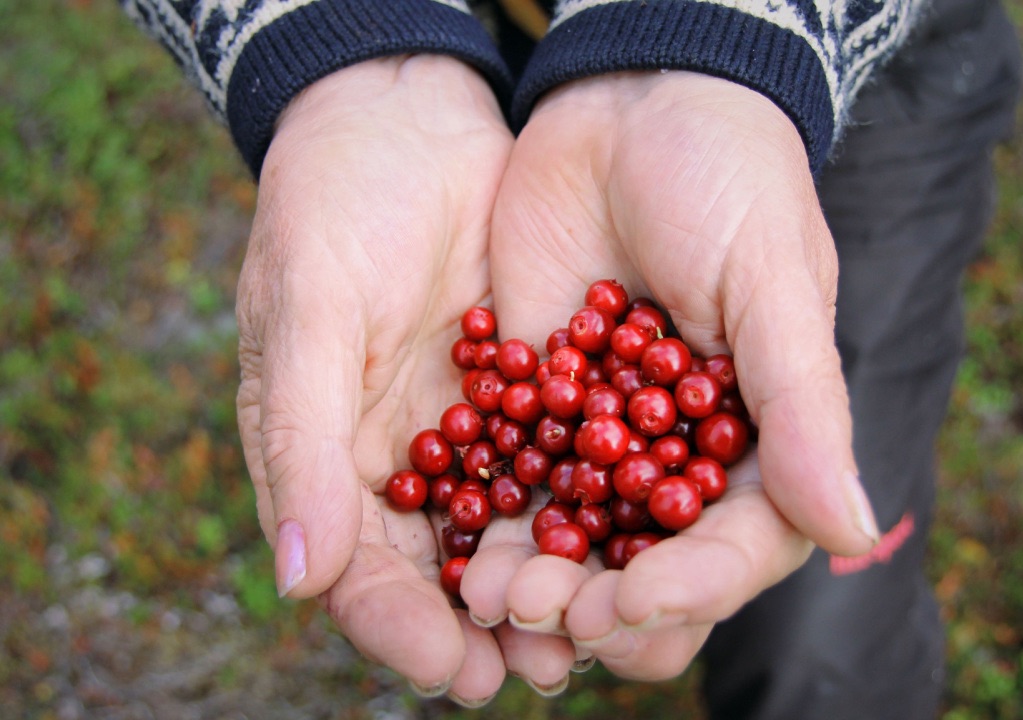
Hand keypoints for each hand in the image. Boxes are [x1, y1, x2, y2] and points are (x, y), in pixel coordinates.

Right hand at [233, 55, 572, 701]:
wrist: (404, 121)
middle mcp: (401, 459)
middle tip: (546, 669)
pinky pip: (560, 458)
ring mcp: (469, 428)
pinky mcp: (528, 389)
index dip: (405, 628)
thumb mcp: (307, 311)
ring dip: (552, 581)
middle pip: (444, 569)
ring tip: (601, 627)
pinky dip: (591, 501)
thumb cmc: (329, 206)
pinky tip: (634, 533)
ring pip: (510, 529)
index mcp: (328, 458)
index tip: (461, 671)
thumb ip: (299, 439)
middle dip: (494, 624)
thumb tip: (298, 577)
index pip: (361, 571)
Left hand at [477, 71, 879, 677]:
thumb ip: (801, 405)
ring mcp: (606, 432)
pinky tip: (451, 542)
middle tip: (540, 610)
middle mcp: (683, 453)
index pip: (737, 544)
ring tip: (485, 593)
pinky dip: (485, 509)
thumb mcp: (771, 283)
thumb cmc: (729, 180)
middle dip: (599, 599)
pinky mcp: (540, 400)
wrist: (632, 104)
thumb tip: (853, 532)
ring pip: (575, 534)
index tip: (633, 600)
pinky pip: (513, 469)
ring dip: (534, 574)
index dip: (691, 586)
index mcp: (759, 439)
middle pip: (649, 560)